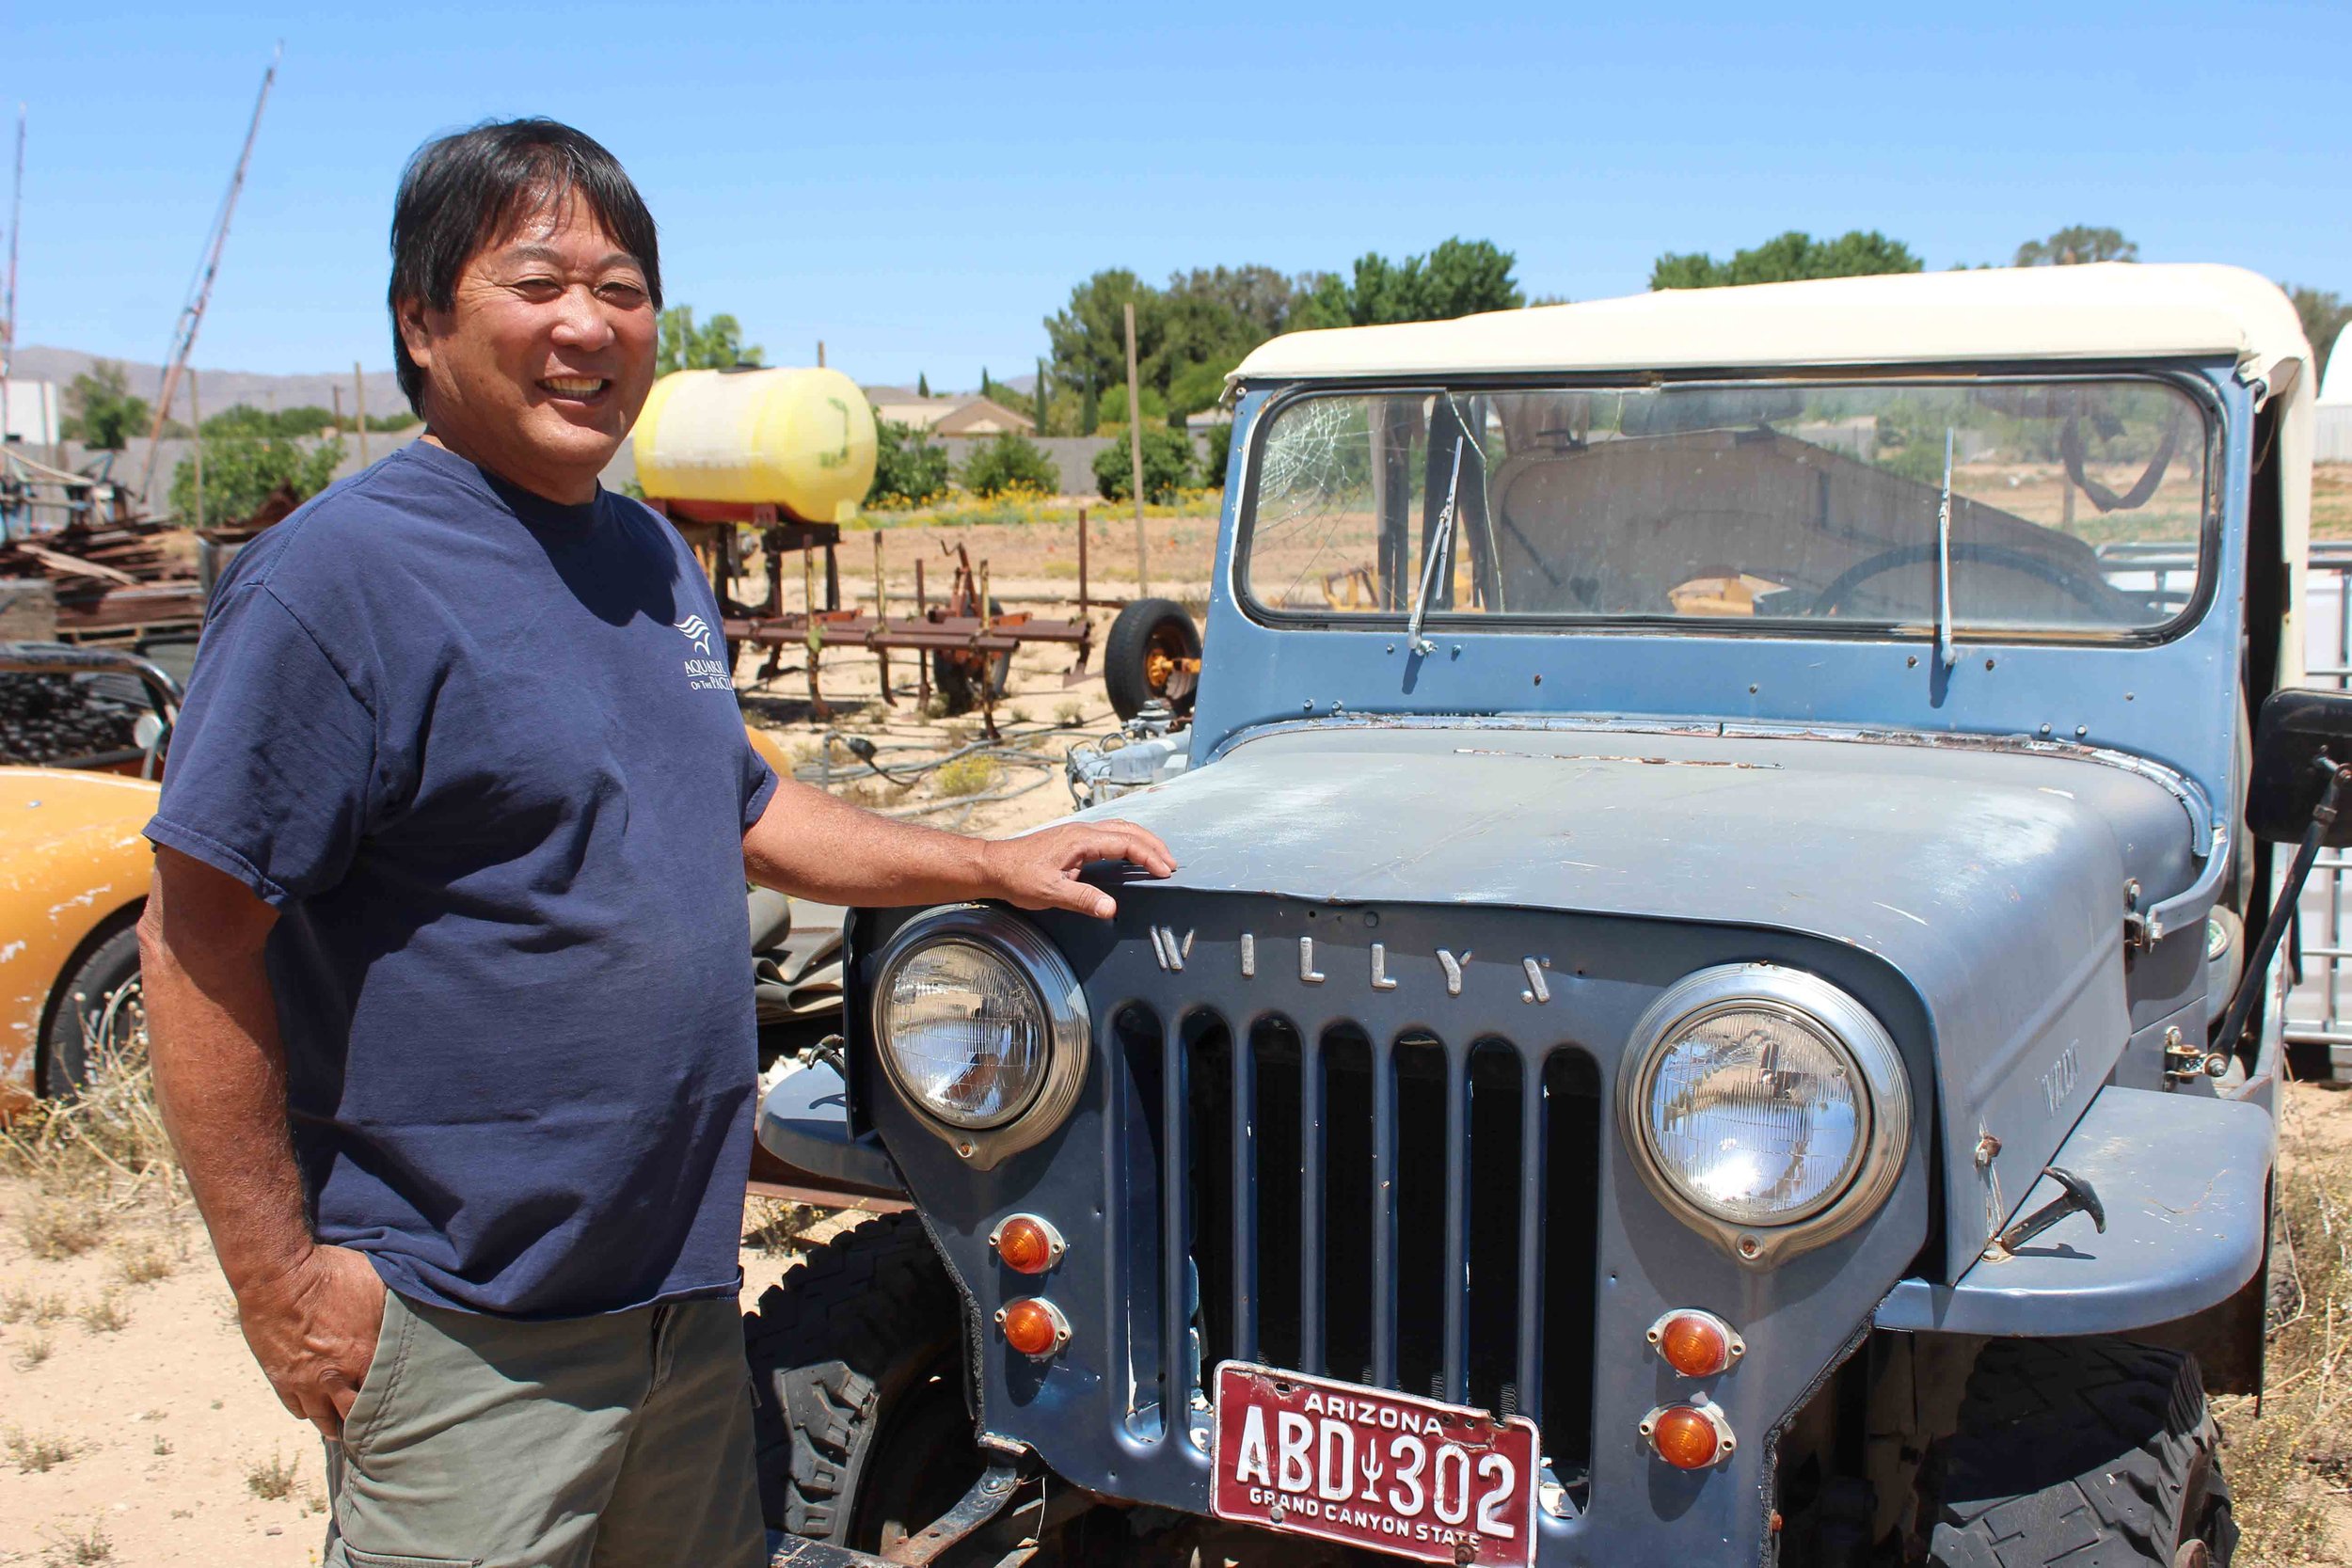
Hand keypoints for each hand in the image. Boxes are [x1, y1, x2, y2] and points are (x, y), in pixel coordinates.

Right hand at [232, 1244, 386, 1438]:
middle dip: (364, 1423)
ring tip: (345, 1430)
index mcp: (363, 1356)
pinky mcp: (279, 1378)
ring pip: (322, 1418)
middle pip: (353, 1415)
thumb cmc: (329, 1273)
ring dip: (335, 1425)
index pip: (385, 1393)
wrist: (277, 1275)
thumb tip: (410, 1318)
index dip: (393, 1400)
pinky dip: (308, 1412)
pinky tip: (317, 1411)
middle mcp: (334, 1376)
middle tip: (374, 1430)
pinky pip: (296, 1408)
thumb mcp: (375, 1284)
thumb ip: (391, 1312)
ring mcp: (304, 1381)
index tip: (401, 1407)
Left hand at [979, 820, 1176, 918]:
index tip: (1165, 872)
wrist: (994, 865)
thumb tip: (1111, 909)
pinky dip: (1127, 842)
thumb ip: (1082, 898)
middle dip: (1153, 845)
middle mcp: (1082, 831)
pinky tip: (1131, 855)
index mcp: (1081, 840)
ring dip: (1142, 841)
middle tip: (1171, 864)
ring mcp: (1078, 833)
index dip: (1148, 856)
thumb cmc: (1018, 877)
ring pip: (1119, 829)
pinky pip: (1108, 835)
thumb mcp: (1050, 892)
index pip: (1125, 842)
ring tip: (1159, 858)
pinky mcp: (1073, 840)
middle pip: (1128, 830)